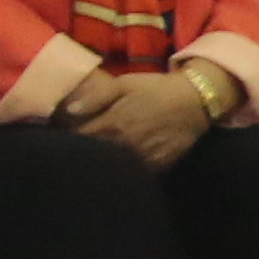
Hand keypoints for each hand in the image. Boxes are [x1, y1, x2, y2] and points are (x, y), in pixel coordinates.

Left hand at [57, 61, 215, 172]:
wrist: (196, 101)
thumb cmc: (155, 89)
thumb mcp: (124, 84)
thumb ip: (96, 97)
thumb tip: (69, 110)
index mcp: (113, 123)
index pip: (81, 139)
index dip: (69, 139)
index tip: (62, 138)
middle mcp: (127, 144)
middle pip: (95, 156)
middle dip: (83, 154)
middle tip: (75, 152)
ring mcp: (144, 158)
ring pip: (115, 168)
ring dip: (104, 165)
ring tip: (95, 162)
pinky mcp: (160, 167)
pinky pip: (138, 175)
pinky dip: (127, 173)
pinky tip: (121, 168)